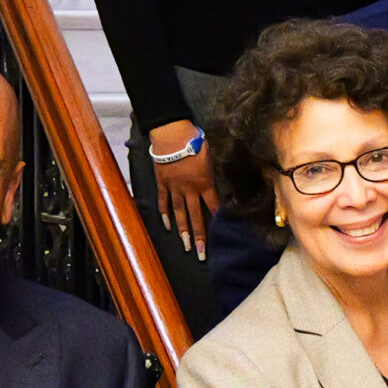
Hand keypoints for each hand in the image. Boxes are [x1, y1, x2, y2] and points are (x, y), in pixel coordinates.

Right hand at [148, 122, 214, 258]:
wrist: (172, 134)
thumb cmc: (195, 141)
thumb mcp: (213, 155)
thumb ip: (217, 170)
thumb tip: (225, 178)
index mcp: (205, 183)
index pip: (214, 205)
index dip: (218, 218)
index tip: (223, 233)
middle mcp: (190, 189)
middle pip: (195, 216)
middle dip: (199, 236)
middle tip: (200, 253)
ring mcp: (174, 188)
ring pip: (179, 213)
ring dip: (182, 230)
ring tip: (185, 245)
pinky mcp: (162, 183)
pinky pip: (163, 202)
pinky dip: (165, 214)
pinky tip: (167, 226)